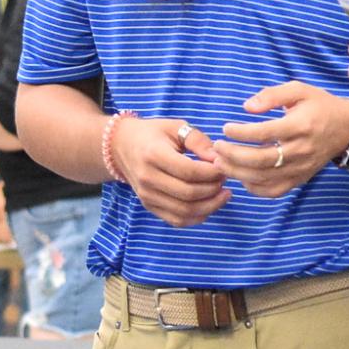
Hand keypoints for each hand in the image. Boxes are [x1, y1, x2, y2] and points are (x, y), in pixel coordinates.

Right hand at [111, 116, 227, 227]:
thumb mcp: (175, 127)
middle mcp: (147, 178)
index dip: (212, 172)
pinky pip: (177, 220)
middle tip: (225, 179)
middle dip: (214, 188)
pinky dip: (197, 217)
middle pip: (189, 193)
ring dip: (210, 205)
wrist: (122, 146)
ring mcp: (146, 196)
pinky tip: (210, 205)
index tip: (224, 166)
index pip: (190, 171)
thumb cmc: (154, 134)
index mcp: (154, 154)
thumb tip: (218, 159)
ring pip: (184, 211)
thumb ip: (198, 140)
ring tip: (224, 194)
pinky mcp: (149, 206)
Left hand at [213, 82, 348, 198]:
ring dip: (237, 173)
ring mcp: (301, 168)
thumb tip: (247, 107)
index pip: (265, 133)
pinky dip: (254, 188)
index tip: (226, 128)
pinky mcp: (300, 179)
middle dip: (233, 155)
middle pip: (261, 160)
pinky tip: (241, 177)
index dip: (241, 133)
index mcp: (300, 125)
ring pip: (264, 178)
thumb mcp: (299, 90)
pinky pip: (274, 190)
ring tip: (220, 163)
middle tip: (216, 148)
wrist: (346, 129)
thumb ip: (272, 95)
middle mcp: (301, 150)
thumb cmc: (319, 106)